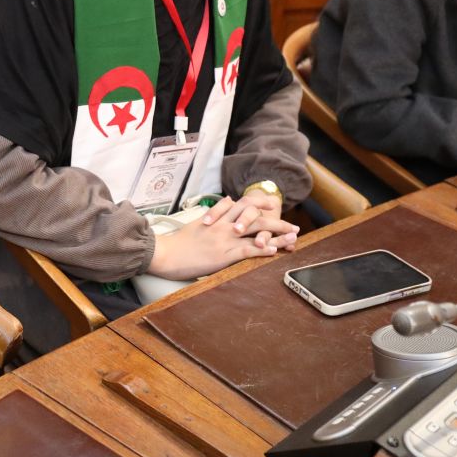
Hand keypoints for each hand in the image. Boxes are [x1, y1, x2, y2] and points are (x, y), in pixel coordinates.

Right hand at [147, 196, 297, 280]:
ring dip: (277, 235)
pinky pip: (246, 250)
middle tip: (292, 227)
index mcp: (217, 218)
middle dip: (276, 222)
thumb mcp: (196, 223)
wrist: (164, 253)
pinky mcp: (222, 255)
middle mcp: (223, 226)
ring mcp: (224, 239)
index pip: (243, 205)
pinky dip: (262, 249)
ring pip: (256, 232)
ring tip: (292, 238)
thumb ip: (213, 214)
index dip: (260, 204)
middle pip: (255, 217)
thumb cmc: (177, 243)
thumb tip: (227, 202)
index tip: (272, 206)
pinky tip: (274, 250)